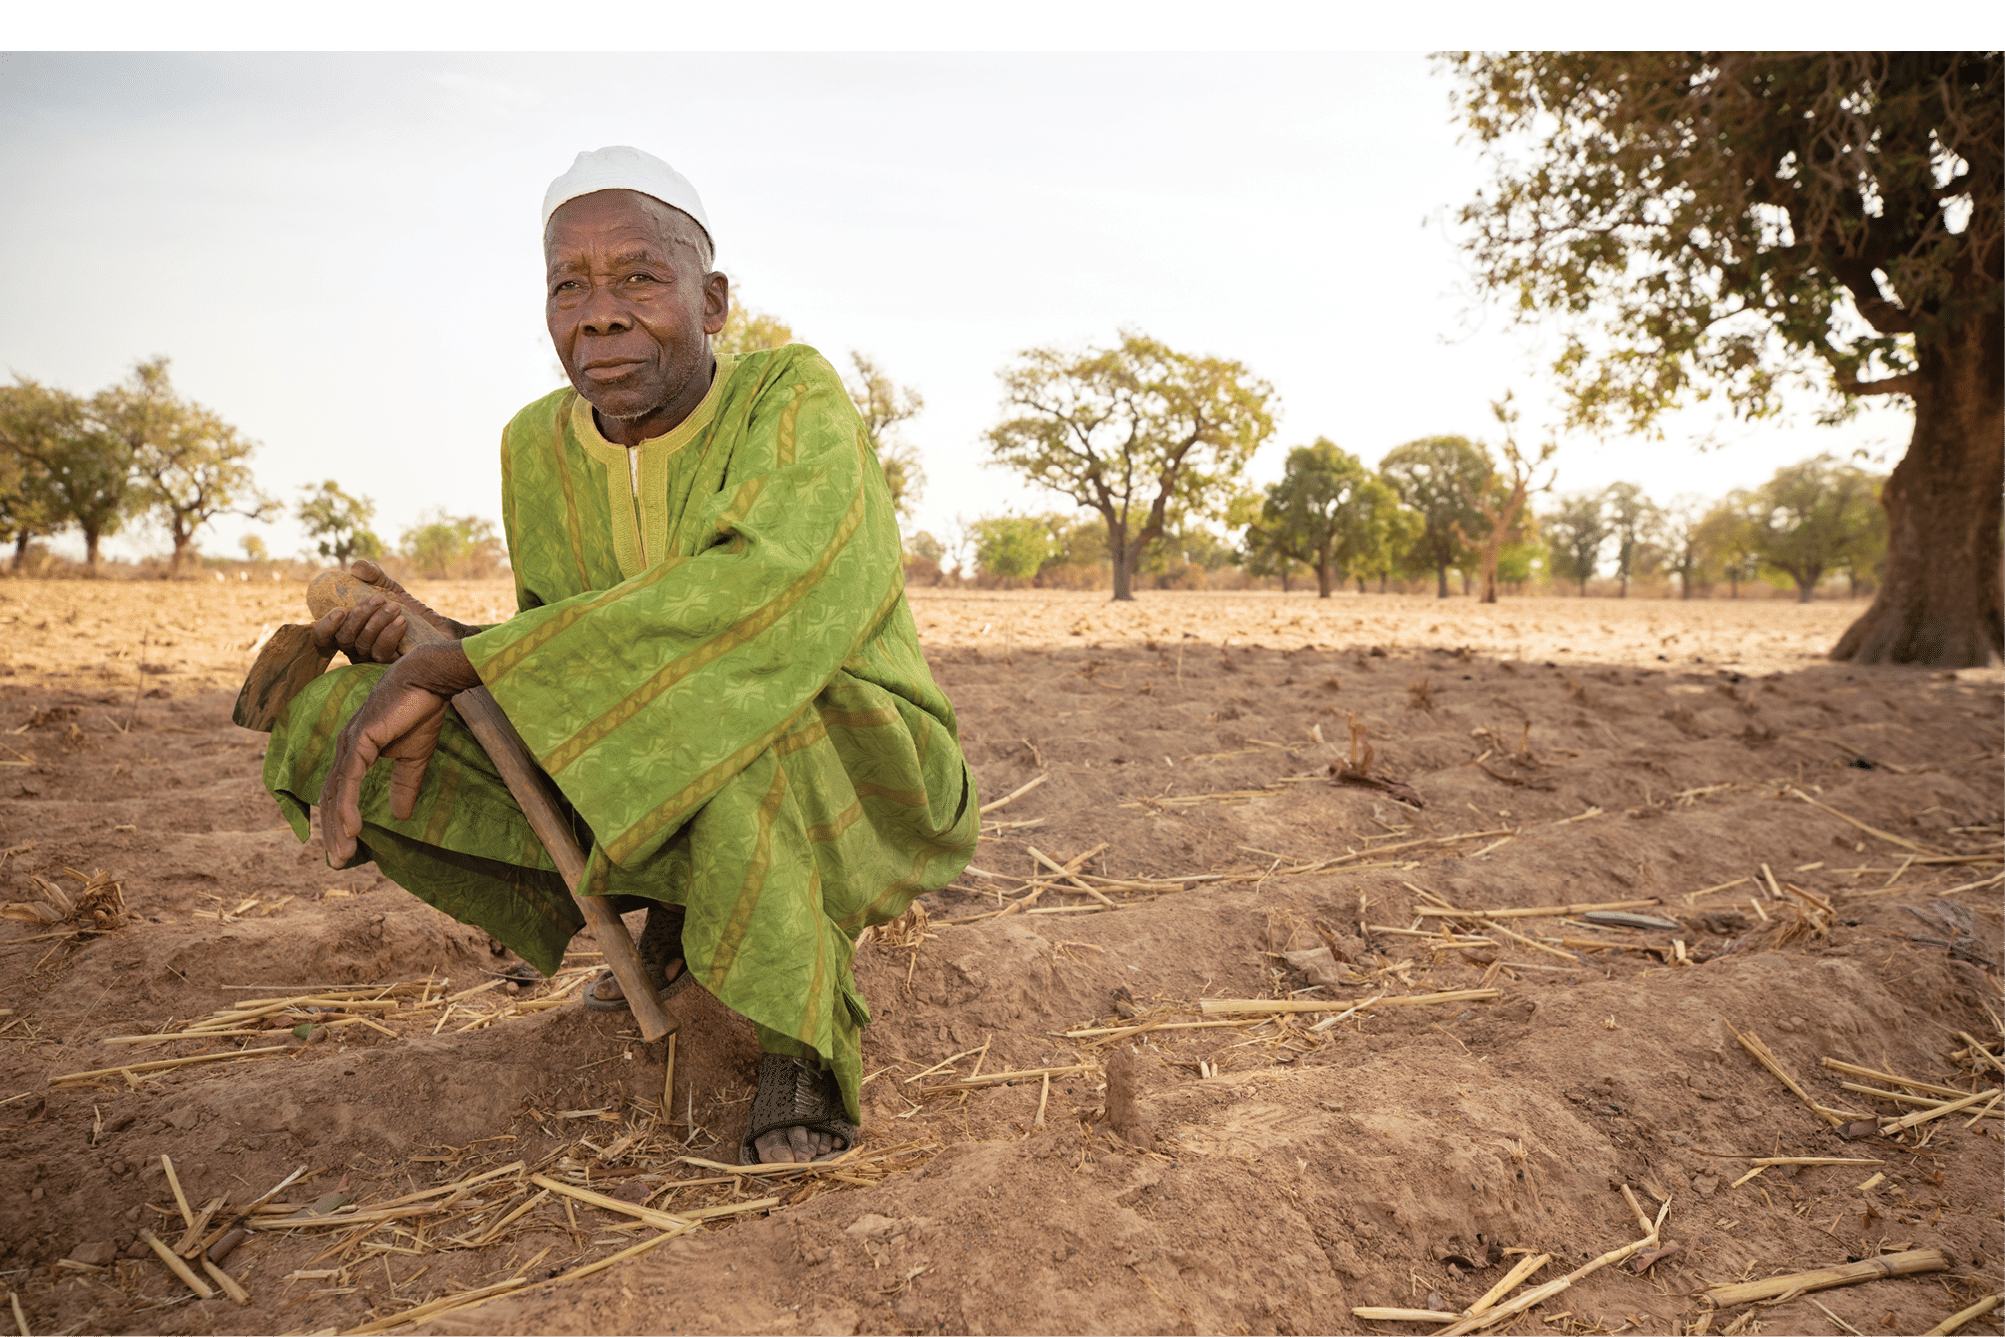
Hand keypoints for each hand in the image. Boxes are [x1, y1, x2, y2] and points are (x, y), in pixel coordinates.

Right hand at [312, 560, 470, 663]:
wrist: (438, 627)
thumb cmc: (407, 609)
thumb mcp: (389, 588)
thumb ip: (373, 575)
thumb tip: (356, 567)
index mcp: (348, 631)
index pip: (324, 637)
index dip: (325, 627)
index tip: (340, 610)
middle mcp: (356, 648)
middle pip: (344, 639)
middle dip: (359, 616)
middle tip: (378, 599)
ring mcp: (372, 660)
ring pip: (363, 645)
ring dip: (377, 622)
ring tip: (395, 607)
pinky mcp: (390, 667)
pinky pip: (382, 653)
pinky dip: (390, 634)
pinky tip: (402, 621)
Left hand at [317, 643, 481, 865]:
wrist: (428, 680)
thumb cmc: (421, 711)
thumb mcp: (414, 757)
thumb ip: (404, 784)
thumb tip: (401, 816)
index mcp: (355, 751)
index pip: (339, 791)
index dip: (339, 820)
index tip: (346, 847)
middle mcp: (346, 748)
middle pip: (331, 797)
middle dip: (333, 831)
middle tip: (339, 860)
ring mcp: (350, 743)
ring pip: (336, 792)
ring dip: (337, 825)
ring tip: (343, 852)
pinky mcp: (360, 740)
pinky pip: (349, 780)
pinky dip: (347, 806)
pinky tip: (352, 827)